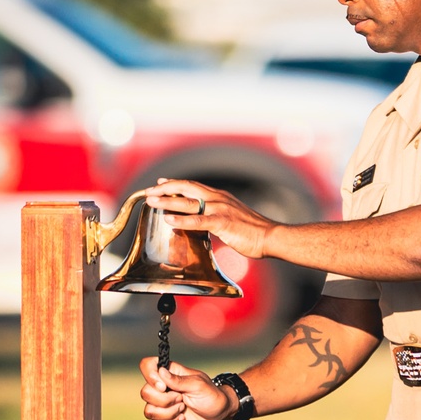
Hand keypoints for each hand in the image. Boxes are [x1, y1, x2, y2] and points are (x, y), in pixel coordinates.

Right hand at [139, 356, 236, 419]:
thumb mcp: (198, 385)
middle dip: (165, 401)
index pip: (147, 365)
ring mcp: (162, 404)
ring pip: (149, 411)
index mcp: (169, 373)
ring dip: (169, 414)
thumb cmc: (212, 395)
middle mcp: (162, 387)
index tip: (164, 387)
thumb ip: (178, 380)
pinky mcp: (165, 419)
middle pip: (145, 393)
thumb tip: (161, 371)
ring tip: (183, 409)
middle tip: (182, 399)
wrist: (219, 414)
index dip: (150, 376)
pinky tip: (181, 419)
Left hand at [144, 178, 276, 258]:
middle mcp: (218, 198)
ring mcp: (219, 209)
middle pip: (186, 187)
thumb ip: (219, 217)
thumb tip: (208, 223)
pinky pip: (197, 220)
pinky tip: (168, 219)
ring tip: (152, 201)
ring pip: (188, 202)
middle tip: (149, 191)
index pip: (193, 185)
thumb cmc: (255, 232)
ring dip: (167, 200)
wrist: (271, 236)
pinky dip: (181, 219)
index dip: (176, 183)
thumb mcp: (234, 218)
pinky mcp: (222, 223)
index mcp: (220, 197)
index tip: (161, 182)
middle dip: (165, 188)